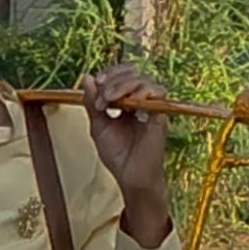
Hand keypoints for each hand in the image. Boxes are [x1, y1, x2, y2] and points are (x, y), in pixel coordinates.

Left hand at [80, 66, 173, 245]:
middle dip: (114, 78)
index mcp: (127, 102)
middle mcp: (141, 102)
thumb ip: (92, 102)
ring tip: (111, 99)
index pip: (122, 75)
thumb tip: (87, 77)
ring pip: (144, 80)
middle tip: (102, 95)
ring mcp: (152, 107)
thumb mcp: (98, 125)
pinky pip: (157, 93)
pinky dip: (141, 92)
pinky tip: (128, 104)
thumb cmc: (118, 155)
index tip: (97, 81)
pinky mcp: (160, 115)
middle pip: (133, 73)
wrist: (130, 177)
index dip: (110, 73)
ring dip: (124, 85)